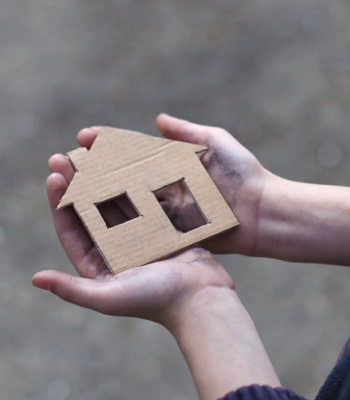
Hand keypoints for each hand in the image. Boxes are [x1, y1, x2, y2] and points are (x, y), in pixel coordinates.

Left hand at [32, 151, 234, 325]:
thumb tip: (35, 279)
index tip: (53, 176)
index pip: (72, 231)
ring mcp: (138, 240)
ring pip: (114, 203)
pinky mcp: (159, 230)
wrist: (203, 298)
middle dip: (75, 185)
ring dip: (101, 179)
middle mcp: (116, 252)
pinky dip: (132, 184)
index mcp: (100, 267)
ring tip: (89, 153)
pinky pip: (141, 202)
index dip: (60, 203)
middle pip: (90, 212)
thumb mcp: (109, 298)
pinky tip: (123, 163)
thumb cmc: (156, 300)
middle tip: (63, 156)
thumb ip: (72, 290)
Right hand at [77, 114, 270, 255]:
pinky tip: (90, 213)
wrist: (263, 213)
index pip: (131, 151)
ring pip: (124, 201)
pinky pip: (138, 225)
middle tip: (64, 160)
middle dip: (93, 167)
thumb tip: (156, 119)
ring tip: (68, 184)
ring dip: (96, 193)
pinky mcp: (169, 233)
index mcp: (172, 165)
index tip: (83, 136)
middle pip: (121, 176)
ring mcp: (165, 211)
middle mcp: (163, 188)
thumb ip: (187, 132)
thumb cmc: (244, 174)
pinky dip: (115, 219)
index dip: (108, 143)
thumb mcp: (216, 143)